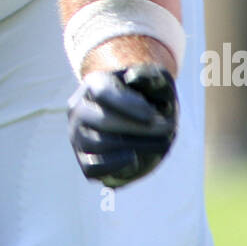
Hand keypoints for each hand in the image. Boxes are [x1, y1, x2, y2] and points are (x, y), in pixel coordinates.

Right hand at [68, 65, 177, 186]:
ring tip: (161, 144)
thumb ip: (150, 77)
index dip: (128, 105)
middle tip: (168, 130)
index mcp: (93, 84)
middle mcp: (79, 109)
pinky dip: (113, 166)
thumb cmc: (148, 97)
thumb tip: (133, 77)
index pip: (103, 93)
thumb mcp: (154, 82)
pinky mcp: (84, 158)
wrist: (139, 118)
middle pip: (103, 120)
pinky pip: (92, 168)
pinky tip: (136, 159)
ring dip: (134, 146)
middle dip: (139, 128)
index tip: (153, 114)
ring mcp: (79, 135)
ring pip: (99, 144)